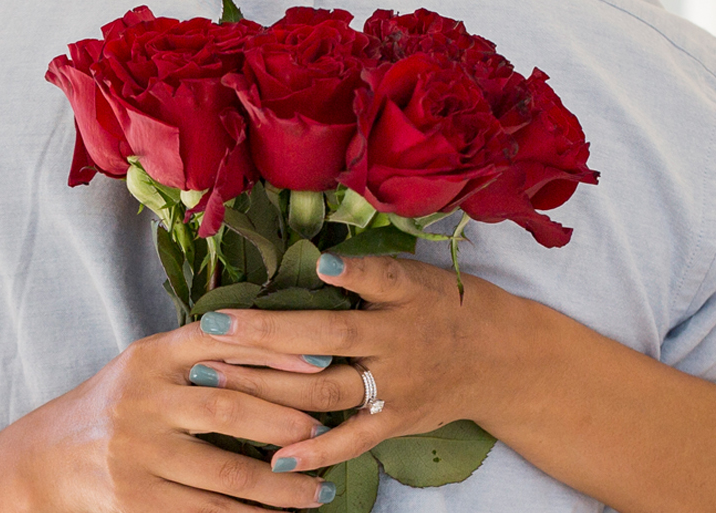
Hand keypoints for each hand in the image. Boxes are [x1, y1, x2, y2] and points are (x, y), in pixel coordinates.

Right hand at [0, 319, 359, 511]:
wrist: (44, 460)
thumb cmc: (114, 408)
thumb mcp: (147, 368)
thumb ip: (202, 356)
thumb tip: (292, 351)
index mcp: (150, 357)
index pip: (221, 343)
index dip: (276, 352)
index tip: (323, 361)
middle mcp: (141, 400)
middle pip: (230, 409)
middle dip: (288, 425)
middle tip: (329, 436)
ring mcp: (135, 452)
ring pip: (225, 470)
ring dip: (279, 485)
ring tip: (316, 491)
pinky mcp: (134, 499)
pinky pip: (204, 511)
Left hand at [192, 252, 547, 471]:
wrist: (505, 360)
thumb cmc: (449, 306)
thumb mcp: (419, 274)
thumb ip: (368, 271)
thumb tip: (309, 256)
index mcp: (406, 293)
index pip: (374, 278)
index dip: (350, 271)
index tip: (317, 262)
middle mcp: (398, 339)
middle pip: (327, 337)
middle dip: (264, 334)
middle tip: (210, 328)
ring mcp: (396, 384)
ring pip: (324, 389)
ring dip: (265, 388)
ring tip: (212, 381)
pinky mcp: (397, 419)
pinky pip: (352, 439)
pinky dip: (316, 451)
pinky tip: (276, 460)